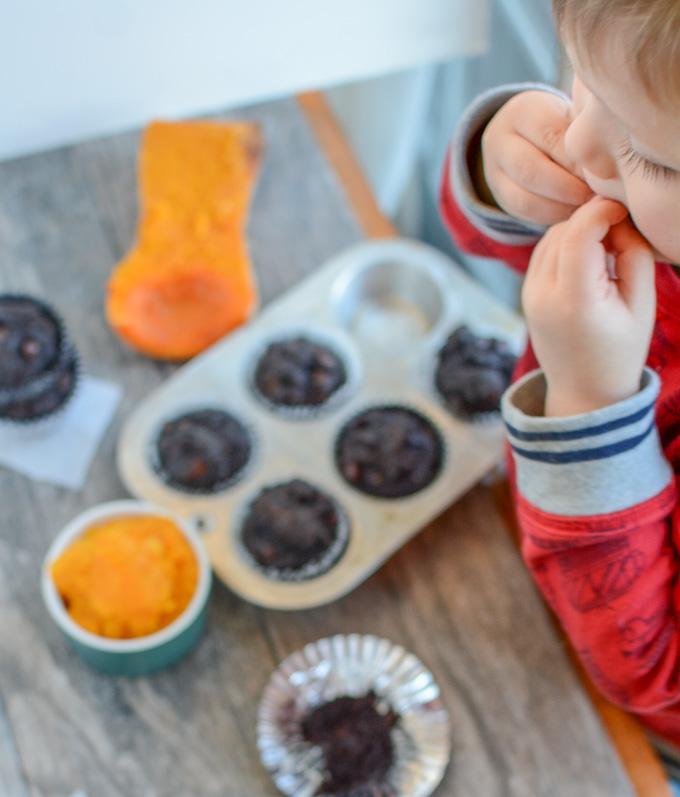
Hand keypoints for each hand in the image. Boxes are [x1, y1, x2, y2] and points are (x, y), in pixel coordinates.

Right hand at [481, 90, 592, 224]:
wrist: (527, 136)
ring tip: (587, 207)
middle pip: (531, 170)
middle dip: (569, 187)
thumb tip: (613, 165)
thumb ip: (587, 134)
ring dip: (560, 206)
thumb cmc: (564, 125)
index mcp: (523, 111)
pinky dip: (551, 216)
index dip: (579, 159)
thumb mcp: (573, 117)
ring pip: (524, 197)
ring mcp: (493, 171)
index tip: (605, 171)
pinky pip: (523, 213)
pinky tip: (573, 213)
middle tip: (596, 195)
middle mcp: (499, 140)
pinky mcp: (499, 196)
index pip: (552, 136)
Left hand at [522, 197, 655, 416]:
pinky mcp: (526, 293)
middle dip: (593, 220)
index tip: (624, 208)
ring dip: (579, 231)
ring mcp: (528, 294)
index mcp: (573, 301)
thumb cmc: (620, 351)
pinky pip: (543, 252)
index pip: (577, 235)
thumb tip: (618, 220)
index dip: (601, 211)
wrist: (583, 391)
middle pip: (562, 232)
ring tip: (608, 249)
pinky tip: (589, 259)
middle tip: (622, 234)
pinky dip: (566, 244)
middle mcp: (542, 295)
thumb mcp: (641, 305)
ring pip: (550, 238)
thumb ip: (633, 256)